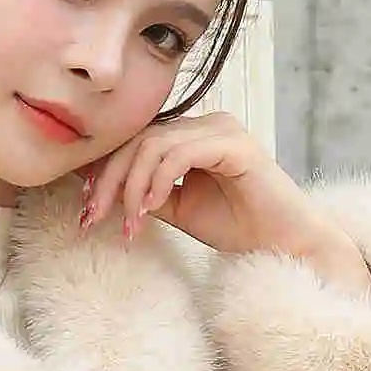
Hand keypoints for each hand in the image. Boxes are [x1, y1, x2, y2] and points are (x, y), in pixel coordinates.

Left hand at [79, 111, 370, 292]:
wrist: (284, 245)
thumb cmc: (238, 228)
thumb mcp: (178, 210)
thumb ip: (146, 193)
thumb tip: (100, 190)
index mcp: (193, 135)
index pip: (136, 140)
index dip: (104, 170)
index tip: (85, 207)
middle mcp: (206, 124)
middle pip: (138, 139)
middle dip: (107, 180)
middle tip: (92, 218)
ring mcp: (222, 129)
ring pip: (153, 145)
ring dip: (130, 187)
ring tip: (128, 224)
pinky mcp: (234, 144)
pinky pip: (179, 154)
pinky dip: (157, 182)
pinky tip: (150, 210)